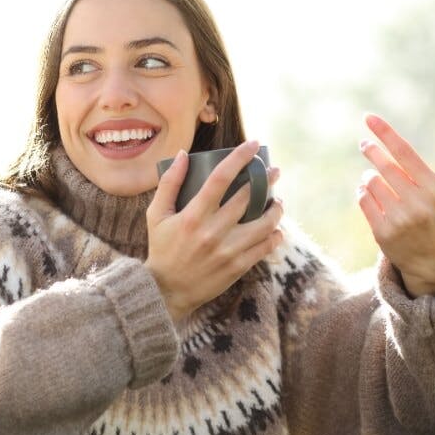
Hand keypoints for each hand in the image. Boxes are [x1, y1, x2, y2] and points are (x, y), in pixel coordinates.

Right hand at [144, 140, 284, 320]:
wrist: (166, 290)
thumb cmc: (162, 248)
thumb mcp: (156, 215)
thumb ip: (169, 183)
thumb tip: (185, 155)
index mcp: (192, 216)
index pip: (220, 178)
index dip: (239, 158)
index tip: (253, 144)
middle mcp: (212, 232)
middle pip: (248, 197)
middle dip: (266, 179)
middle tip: (273, 171)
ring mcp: (227, 251)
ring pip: (264, 223)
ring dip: (276, 208)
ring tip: (278, 201)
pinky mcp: (238, 267)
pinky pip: (265, 247)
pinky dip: (274, 235)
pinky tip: (275, 228)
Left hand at [357, 113, 434, 297]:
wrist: (429, 258)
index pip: (406, 154)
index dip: (386, 134)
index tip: (368, 118)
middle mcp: (418, 204)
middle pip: (385, 168)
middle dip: (372, 152)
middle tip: (364, 144)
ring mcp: (399, 220)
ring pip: (370, 184)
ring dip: (368, 177)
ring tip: (374, 178)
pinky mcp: (382, 232)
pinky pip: (363, 201)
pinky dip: (362, 193)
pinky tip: (367, 192)